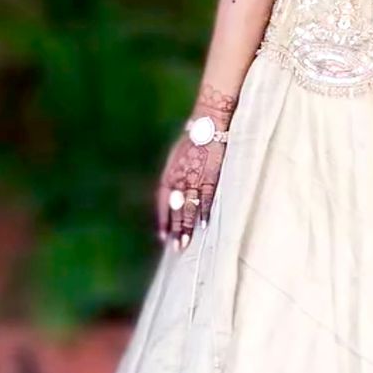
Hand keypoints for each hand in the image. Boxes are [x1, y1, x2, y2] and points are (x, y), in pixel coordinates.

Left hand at [156, 132, 225, 249]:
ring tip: (187, 242)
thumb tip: (172, 194)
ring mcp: (195, 178)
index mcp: (169, 174)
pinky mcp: (211, 176)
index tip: (162, 236)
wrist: (207, 125)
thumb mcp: (176, 158)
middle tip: (176, 247)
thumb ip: (173, 176)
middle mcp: (179, 179)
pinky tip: (204, 225)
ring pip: (189, 207)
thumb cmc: (192, 140)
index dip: (162, 219)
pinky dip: (205, 211)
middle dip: (176, 228)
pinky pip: (207, 198)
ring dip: (188, 225)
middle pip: (176, 209)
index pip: (162, 202)